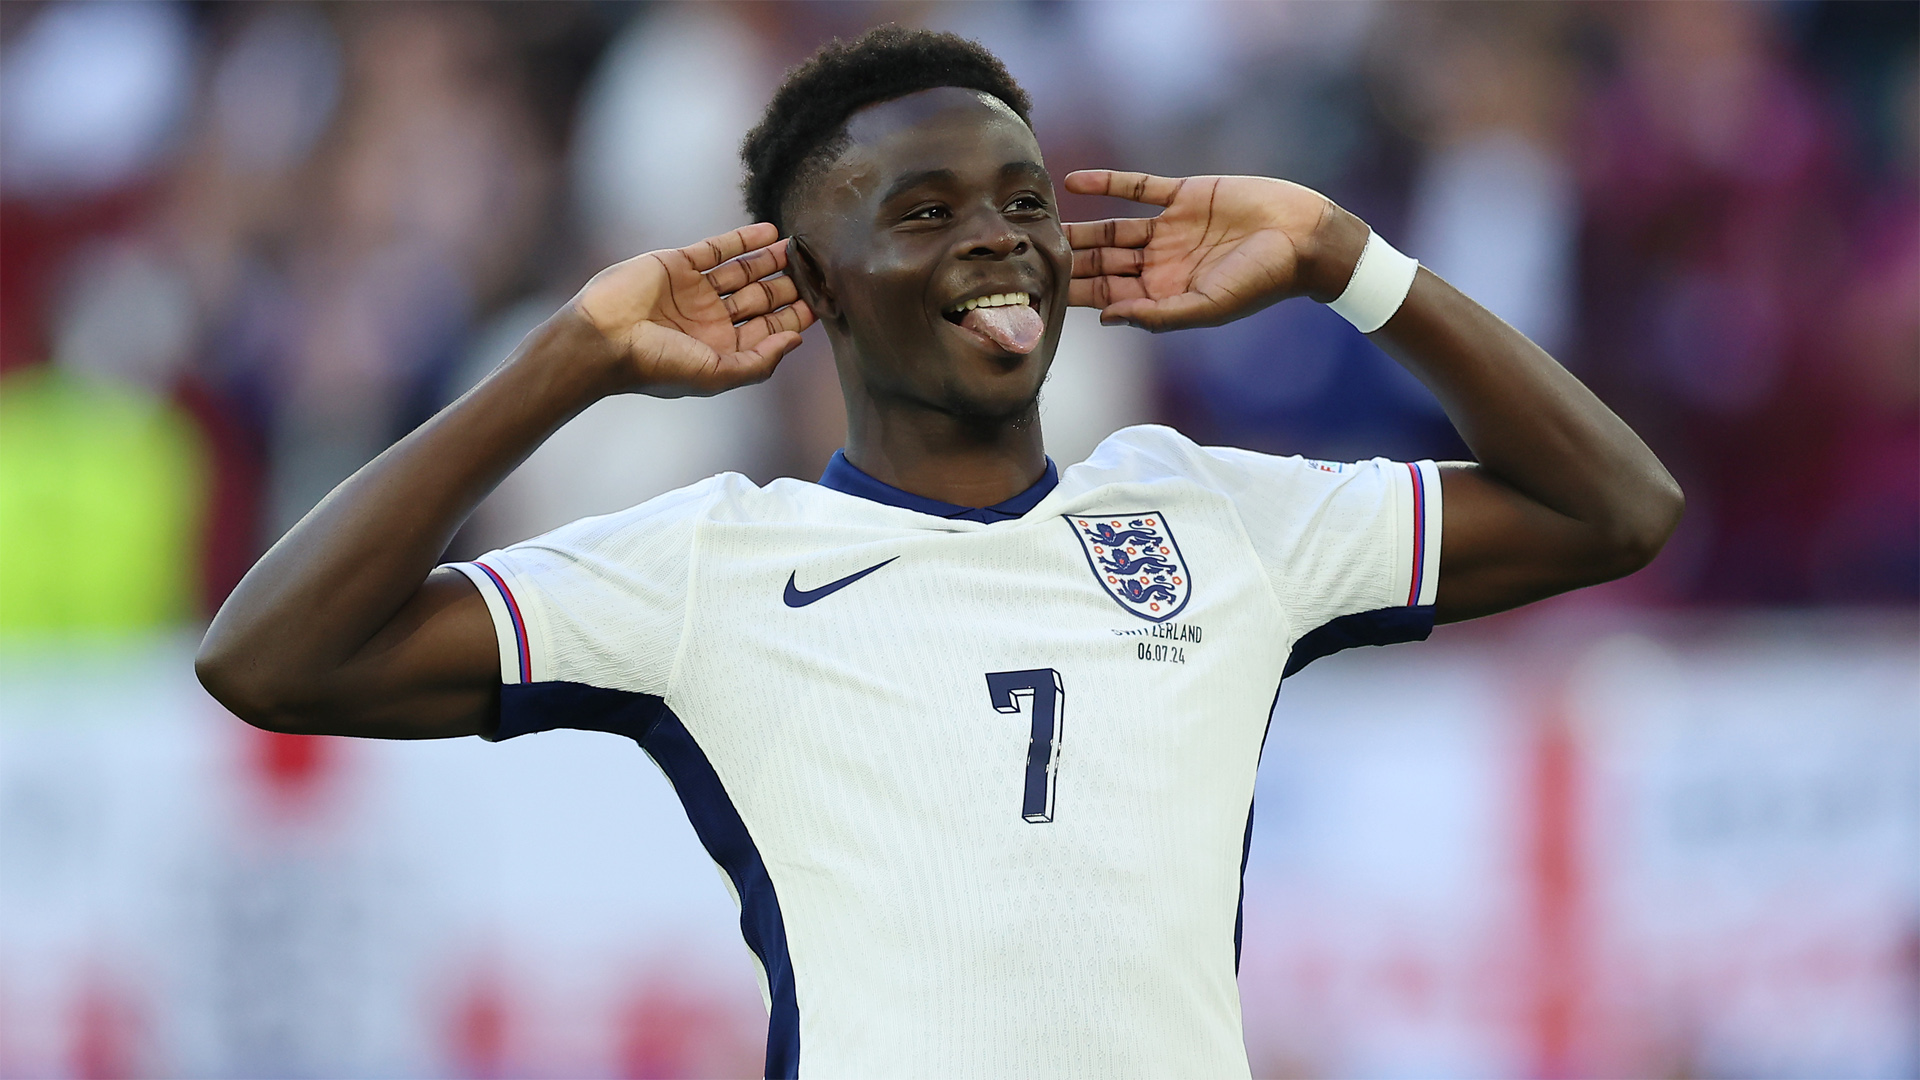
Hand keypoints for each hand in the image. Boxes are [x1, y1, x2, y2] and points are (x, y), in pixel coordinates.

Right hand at [570, 222, 815, 396]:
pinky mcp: (678, 264)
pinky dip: (743, 239)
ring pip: (742, 272)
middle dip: (788, 287)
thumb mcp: (717, 375)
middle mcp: (710, 320)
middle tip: (817, 270)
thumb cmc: (657, 365)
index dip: (795, 317)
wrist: (602, 338)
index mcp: (721, 349)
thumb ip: (760, 362)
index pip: (768, 330)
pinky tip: (771, 232)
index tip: (823, 302)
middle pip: (760, 299)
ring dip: (771, 260)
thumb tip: (797, 342)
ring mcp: (694, 290)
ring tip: (799, 247)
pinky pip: (717, 248)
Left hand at [1064, 171, 1364, 331]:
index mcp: (1164, 295)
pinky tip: (1072, 181)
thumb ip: (1157, 315)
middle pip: (1101, 264)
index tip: (1036, 293)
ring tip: (1039, 221)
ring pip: (1111, 228)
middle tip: (1023, 256)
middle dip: (1067, 262)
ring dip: (1078, 226)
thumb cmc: (1261, 281)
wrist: (1303, 237)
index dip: (1074, 295)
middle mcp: (1161, 263)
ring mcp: (1169, 228)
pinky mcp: (1182, 195)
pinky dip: (1105, 184)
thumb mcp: (1207, 306)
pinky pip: (1136, 188)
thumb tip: (1106, 320)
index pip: (1107, 296)